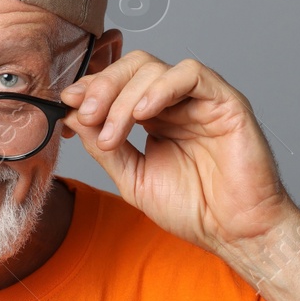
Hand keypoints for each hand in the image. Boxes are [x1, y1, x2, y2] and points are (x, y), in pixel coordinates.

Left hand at [59, 50, 297, 253]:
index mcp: (155, 118)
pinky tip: (144, 112)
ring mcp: (200, 100)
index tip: (66, 105)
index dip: (91, 89)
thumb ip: (104, 147)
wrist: (233, 232)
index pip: (118, 85)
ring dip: (124, 96)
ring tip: (112, 132)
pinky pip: (191, 74)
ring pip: (154, 69)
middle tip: (85, 115)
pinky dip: (162, 86)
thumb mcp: (133, 178)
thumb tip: (72, 116)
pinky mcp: (225, 102)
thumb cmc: (193, 209)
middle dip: (102, 87)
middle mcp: (176, 103)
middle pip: (132, 67)